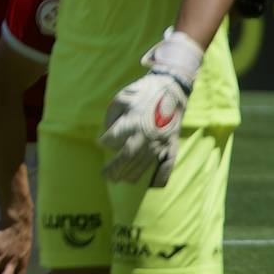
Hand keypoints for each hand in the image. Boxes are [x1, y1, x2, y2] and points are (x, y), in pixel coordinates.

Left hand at [97, 30, 201, 186]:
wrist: (172, 87)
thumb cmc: (143, 91)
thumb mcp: (121, 98)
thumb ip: (111, 116)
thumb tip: (108, 132)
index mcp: (131, 123)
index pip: (111, 140)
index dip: (104, 142)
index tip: (101, 142)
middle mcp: (145, 135)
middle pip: (126, 158)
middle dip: (114, 169)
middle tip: (107, 176)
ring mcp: (160, 142)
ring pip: (143, 164)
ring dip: (130, 174)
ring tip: (121, 180)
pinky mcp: (172, 144)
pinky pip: (168, 165)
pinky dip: (161, 177)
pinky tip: (152, 185)